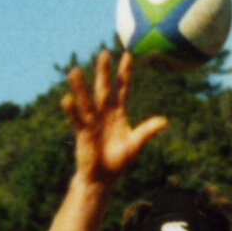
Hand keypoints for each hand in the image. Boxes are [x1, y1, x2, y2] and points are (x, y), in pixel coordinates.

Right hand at [60, 49, 166, 186]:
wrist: (102, 177)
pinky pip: (76, 119)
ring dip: (80, 86)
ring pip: (86, 100)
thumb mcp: (135, 144)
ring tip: (75, 71)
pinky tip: (67, 99)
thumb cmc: (118, 160)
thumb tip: (164, 121)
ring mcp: (91, 121)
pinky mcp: (82, 132)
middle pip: (103, 88)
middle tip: (104, 53)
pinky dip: (71, 110)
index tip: (128, 54)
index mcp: (117, 112)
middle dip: (103, 71)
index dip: (124, 72)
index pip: (121, 88)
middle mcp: (103, 112)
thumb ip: (147, 131)